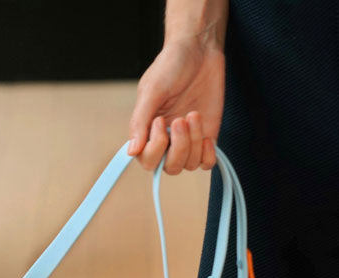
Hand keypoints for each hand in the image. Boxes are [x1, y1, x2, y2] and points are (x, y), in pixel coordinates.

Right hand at [127, 39, 224, 173]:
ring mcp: (188, 139)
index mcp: (148, 131)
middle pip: (169, 167)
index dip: (155, 148)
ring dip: (193, 143)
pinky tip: (206, 136)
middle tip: (182, 119)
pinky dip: (207, 155)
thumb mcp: (151, 91)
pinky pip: (206, 162)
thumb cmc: (170, 65)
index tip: (160, 121)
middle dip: (179, 147)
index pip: (147, 160)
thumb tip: (131, 151)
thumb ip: (139, 122)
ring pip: (189, 164)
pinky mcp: (207, 135)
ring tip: (194, 115)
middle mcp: (167, 140)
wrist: (198, 48)